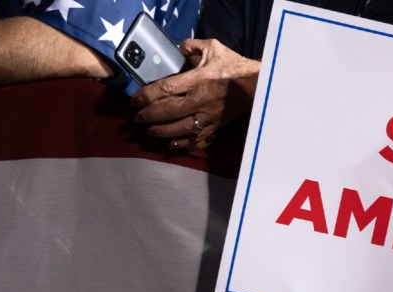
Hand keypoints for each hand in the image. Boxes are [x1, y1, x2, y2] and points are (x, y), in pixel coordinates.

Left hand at [130, 38, 260, 149]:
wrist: (257, 86)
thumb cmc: (234, 66)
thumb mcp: (213, 48)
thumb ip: (191, 46)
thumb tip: (176, 50)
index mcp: (198, 80)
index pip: (165, 90)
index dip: (146, 96)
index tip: (134, 100)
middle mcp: (200, 101)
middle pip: (168, 112)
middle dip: (149, 116)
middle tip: (137, 118)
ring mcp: (208, 117)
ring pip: (180, 129)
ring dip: (161, 132)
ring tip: (150, 131)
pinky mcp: (216, 126)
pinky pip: (197, 139)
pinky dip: (183, 144)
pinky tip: (172, 145)